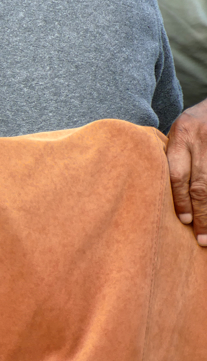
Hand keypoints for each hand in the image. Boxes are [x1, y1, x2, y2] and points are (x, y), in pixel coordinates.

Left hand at [166, 98, 206, 245]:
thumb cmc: (199, 122)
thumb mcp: (182, 130)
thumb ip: (174, 154)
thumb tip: (158, 189)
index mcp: (182, 133)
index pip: (178, 173)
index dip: (180, 199)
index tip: (183, 221)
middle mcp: (202, 138)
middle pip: (201, 185)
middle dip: (202, 214)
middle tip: (202, 238)